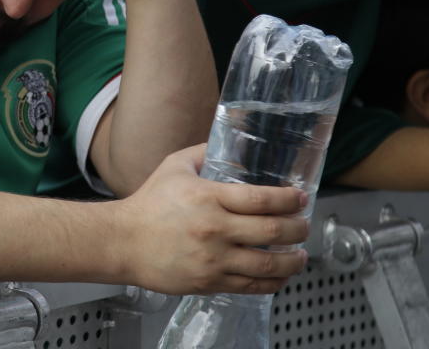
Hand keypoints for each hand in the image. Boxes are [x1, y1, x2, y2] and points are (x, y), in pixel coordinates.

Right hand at [115, 145, 308, 294]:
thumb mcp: (174, 167)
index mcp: (208, 198)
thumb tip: (227, 141)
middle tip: (305, 225)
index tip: (301, 199)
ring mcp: (213, 259)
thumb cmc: (148, 203)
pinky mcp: (209, 282)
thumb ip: (203, 153)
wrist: (123, 241)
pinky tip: (280, 276)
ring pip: (268, 265)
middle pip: (272, 232)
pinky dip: (273, 283)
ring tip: (300, 255)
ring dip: (293, 260)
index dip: (289, 200)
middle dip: (299, 229)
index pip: (262, 200)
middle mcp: (215, 230)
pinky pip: (251, 286)